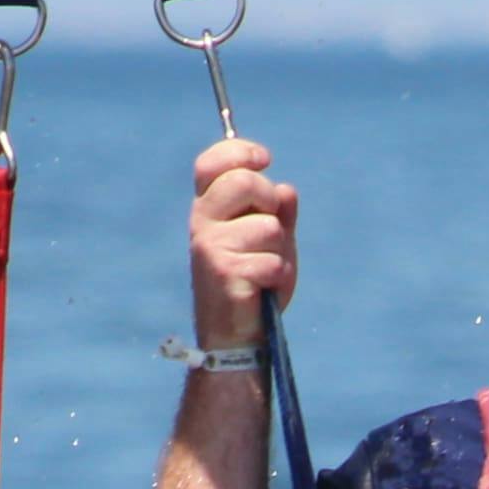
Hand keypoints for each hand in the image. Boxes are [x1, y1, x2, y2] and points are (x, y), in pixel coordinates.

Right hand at [189, 137, 297, 346]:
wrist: (236, 337)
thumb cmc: (254, 284)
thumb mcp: (271, 242)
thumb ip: (278, 213)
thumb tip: (286, 190)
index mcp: (209, 209)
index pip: (211, 163)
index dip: (239, 152)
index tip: (265, 159)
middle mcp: (202, 223)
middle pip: (244, 182)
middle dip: (270, 201)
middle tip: (271, 229)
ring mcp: (210, 247)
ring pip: (268, 227)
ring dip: (280, 251)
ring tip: (265, 271)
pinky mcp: (224, 273)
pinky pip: (273, 261)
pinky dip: (280, 277)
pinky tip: (265, 290)